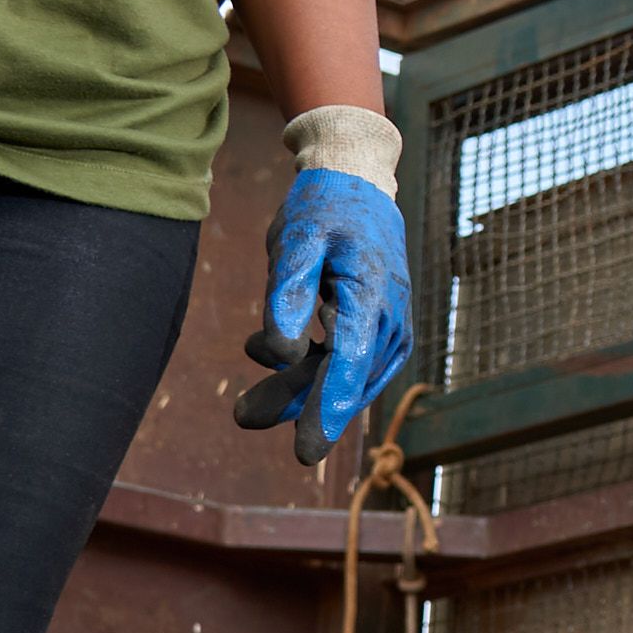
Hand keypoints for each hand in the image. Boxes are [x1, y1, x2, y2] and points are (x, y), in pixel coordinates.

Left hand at [237, 161, 411, 460]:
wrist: (357, 180)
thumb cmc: (324, 206)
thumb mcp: (298, 238)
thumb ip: (288, 294)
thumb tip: (278, 355)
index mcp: (373, 293)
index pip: (350, 363)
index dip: (325, 409)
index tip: (305, 452)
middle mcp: (391, 317)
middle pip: (342, 377)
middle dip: (296, 403)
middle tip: (242, 416)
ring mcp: (390, 326)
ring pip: (343, 375)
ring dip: (296, 390)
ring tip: (245, 409)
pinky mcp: (378, 329)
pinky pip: (346, 362)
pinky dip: (308, 368)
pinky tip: (266, 358)